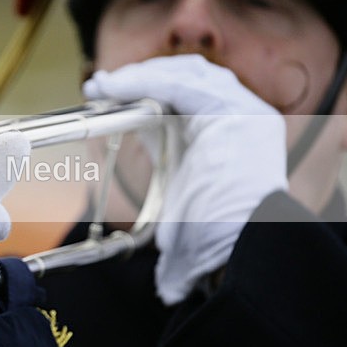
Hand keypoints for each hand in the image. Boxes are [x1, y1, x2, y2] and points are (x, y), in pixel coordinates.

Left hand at [83, 55, 287, 303]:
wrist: (239, 254)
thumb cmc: (214, 243)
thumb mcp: (182, 208)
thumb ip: (170, 201)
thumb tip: (163, 271)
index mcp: (231, 137)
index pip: (187, 97)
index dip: (146, 90)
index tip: (108, 94)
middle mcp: (244, 118)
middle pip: (189, 78)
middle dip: (141, 78)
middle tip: (101, 87)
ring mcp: (245, 113)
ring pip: (185, 75)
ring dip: (139, 77)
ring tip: (104, 87)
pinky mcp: (236, 112)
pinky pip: (180, 87)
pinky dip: (143, 83)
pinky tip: (115, 88)